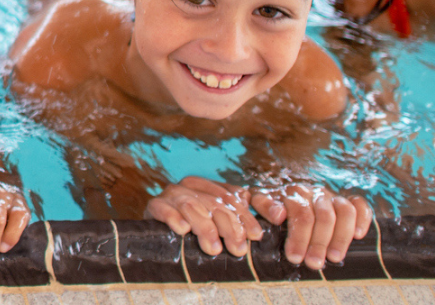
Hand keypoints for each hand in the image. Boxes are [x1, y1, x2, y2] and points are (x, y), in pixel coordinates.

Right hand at [146, 176, 260, 257]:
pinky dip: (173, 218)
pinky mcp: (154, 204)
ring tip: (213, 249)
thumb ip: (245, 216)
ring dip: (204, 228)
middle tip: (238, 249)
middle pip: (215, 203)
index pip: (232, 198)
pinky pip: (164, 208)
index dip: (246, 218)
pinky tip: (182, 230)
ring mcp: (172, 194)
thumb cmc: (195, 227)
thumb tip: (280, 215)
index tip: (257, 237)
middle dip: (229, 227)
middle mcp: (191, 185)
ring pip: (192, 206)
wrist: (157, 229)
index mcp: (210, 185)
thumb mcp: (221, 220)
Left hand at [251, 183, 372, 269]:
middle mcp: (316, 193)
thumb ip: (265, 205)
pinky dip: (363, 219)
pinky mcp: (347, 200)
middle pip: (324, 217)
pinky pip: (360, 205)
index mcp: (295, 193)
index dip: (299, 238)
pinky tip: (358, 236)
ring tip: (334, 258)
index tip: (295, 258)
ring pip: (344, 212)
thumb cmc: (273, 203)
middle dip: (319, 243)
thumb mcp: (260, 200)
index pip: (301, 215)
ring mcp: (333, 196)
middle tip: (314, 263)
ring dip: (341, 237)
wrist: (286, 190)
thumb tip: (279, 215)